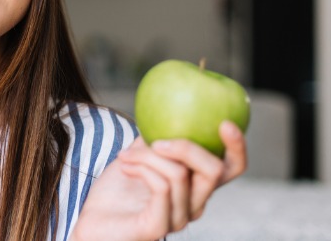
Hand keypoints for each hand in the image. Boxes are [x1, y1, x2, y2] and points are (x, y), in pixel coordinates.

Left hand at [70, 121, 246, 240]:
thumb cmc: (116, 189)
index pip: (232, 169)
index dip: (237, 147)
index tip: (224, 121)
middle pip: (214, 172)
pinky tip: (124, 165)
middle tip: (156, 140)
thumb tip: (167, 103)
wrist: (93, 220)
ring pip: (180, 174)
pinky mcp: (158, 227)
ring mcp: (178, 219)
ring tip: (124, 155)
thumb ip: (155, 134)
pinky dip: (142, 169)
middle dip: (188, 147)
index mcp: (196, 186)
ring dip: (148, 157)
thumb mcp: (138, 153)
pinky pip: (161, 188)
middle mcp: (194, 205)